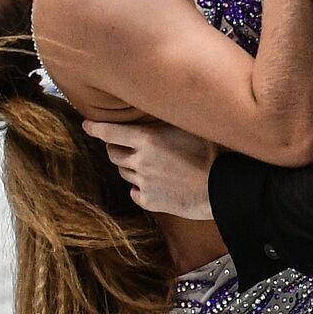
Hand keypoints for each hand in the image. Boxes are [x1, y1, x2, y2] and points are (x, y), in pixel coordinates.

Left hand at [83, 119, 216, 219]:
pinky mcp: (150, 202)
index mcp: (147, 139)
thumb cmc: (212, 151)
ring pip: (125, 173)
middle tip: (132, 147)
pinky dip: (142, 188)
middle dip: (119, 149)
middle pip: (114, 154)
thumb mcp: (186, 127)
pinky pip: (136, 193)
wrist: (225, 185)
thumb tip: (151, 111)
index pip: (110, 132)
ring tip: (155, 166)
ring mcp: (144, 183)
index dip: (96, 129)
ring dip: (132, 168)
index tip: (87, 126)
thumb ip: (162, 124)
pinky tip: (160, 184)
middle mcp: (140, 161)